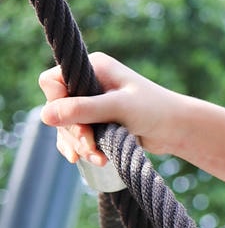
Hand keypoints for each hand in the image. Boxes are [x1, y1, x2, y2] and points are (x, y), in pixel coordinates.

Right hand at [40, 53, 183, 167]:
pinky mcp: (96, 122)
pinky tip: (86, 159)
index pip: (52, 82)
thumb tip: (44, 116)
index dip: (56, 103)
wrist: (177, 128)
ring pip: (65, 127)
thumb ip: (82, 109)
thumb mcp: (117, 107)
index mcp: (93, 67)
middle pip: (57, 109)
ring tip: (98, 158)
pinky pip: (74, 137)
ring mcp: (91, 103)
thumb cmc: (153, 110)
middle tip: (90, 146)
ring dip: (78, 144)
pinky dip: (80, 149)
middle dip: (73, 132)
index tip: (75, 122)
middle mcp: (89, 82)